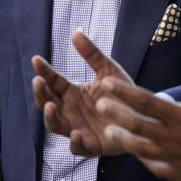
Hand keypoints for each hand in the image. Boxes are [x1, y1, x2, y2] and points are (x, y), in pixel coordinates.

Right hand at [32, 30, 134, 156]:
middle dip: (40, 93)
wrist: (143, 116)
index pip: (52, 81)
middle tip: (38, 81)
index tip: (37, 60)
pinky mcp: (92, 145)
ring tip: (50, 105)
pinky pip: (78, 148)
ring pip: (55, 125)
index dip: (43, 71)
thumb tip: (76, 33)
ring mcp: (78, 129)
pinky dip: (75, 143)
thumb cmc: (122, 94)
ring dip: (50, 116)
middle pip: (46, 103)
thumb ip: (92, 54)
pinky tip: (76, 133)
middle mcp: (70, 111)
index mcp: (72, 93)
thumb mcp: (108, 70)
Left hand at [97, 37, 180, 180]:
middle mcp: (178, 140)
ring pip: (144, 150)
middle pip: (139, 126)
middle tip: (98, 105)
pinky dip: (146, 160)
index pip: (147, 102)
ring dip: (125, 140)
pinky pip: (159, 168)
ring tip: (109, 131)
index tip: (107, 84)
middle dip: (117, 114)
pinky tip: (138, 154)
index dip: (124, 92)